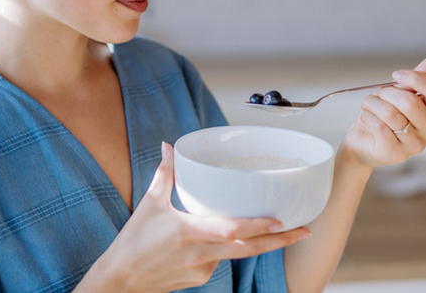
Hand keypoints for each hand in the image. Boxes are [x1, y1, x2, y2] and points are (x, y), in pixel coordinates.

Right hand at [78, 142, 309, 292]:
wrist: (120, 281)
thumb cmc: (133, 242)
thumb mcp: (149, 205)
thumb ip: (165, 174)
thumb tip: (169, 146)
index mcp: (187, 231)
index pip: (231, 230)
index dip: (258, 227)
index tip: (281, 221)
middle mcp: (199, 254)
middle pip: (247, 249)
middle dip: (279, 241)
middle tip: (304, 231)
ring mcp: (202, 270)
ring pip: (237, 255)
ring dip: (257, 243)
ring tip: (279, 231)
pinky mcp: (200, 280)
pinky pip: (220, 261)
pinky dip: (228, 249)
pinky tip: (223, 240)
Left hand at [342, 49, 425, 168]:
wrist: (362, 141)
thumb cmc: (383, 115)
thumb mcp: (401, 91)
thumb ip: (422, 74)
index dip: (414, 78)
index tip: (395, 75)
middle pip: (410, 102)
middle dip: (387, 93)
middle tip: (379, 95)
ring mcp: (415, 145)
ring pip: (390, 113)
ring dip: (372, 104)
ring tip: (370, 107)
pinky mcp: (396, 154)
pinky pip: (378, 126)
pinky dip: (366, 116)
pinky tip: (367, 119)